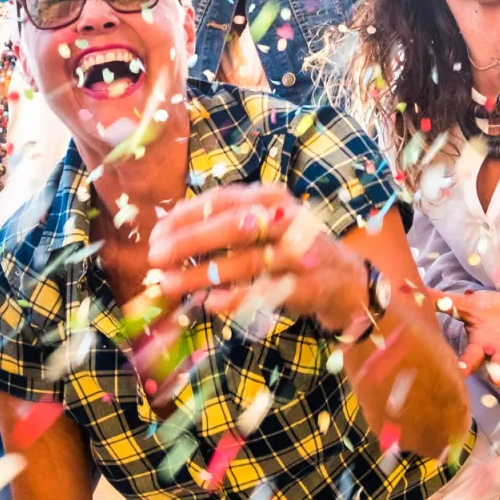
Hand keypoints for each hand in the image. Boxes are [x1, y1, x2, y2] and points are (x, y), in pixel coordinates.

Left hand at [147, 184, 367, 333]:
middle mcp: (286, 218)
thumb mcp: (262, 223)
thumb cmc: (289, 247)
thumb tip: (169, 233)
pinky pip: (264, 292)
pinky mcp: (306, 285)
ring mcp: (299, 251)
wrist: (344, 277)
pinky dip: (234, 298)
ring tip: (169, 284)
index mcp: (270, 197)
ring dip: (201, 275)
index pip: (222, 200)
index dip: (185, 216)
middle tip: (155, 257)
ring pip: (245, 261)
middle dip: (188, 242)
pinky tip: (208, 303)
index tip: (157, 233)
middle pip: (233, 226)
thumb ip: (224, 224)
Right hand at [448, 290, 499, 381]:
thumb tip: (416, 293)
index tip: (460, 372)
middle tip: (498, 376)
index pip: (472, 360)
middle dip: (499, 373)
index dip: (466, 366)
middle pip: (499, 369)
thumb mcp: (470, 305)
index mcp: (483, 347)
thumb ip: (446, 303)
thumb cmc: (492, 312)